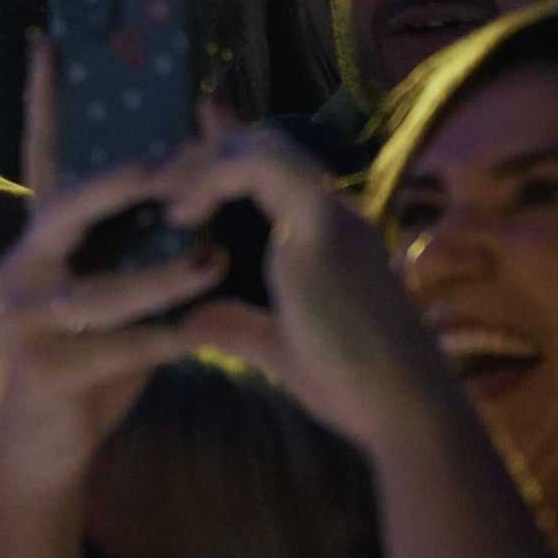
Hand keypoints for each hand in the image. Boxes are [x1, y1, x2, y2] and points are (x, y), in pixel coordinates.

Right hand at [0, 41, 217, 502]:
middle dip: (121, 183)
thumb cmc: (92, 359)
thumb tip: (201, 176)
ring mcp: (23, 315)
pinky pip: (117, 343)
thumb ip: (143, 241)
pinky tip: (203, 336)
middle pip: (66, 206)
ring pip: (99, 285)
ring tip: (214, 259)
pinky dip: (167, 337)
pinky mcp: (43, 365)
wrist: (48, 447)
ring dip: (163, 274)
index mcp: (40, 239)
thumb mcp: (117, 290)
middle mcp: (20, 266)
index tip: (50, 39)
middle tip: (170, 166)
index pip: (44, 158)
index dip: (45, 100)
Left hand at [157, 123, 463, 453]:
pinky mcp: (322, 226)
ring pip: (263, 145)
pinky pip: (260, 167)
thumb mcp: (277, 349)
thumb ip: (235, 325)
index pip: (273, 169)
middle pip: (264, 145)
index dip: (225, 149)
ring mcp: (331, 214)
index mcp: (327, 235)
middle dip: (203, 153)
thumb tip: (188, 318)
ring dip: (203, 161)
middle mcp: (333, 213)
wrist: (404, 412)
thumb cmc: (351, 388)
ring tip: (163, 197)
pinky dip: (212, 178)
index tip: (176, 162)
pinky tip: (179, 215)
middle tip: (152, 184)